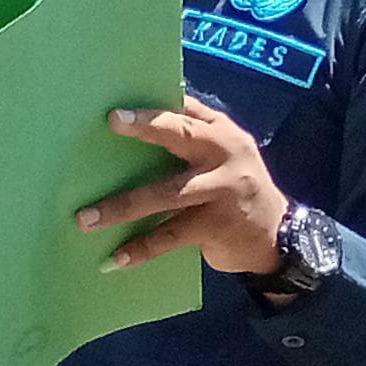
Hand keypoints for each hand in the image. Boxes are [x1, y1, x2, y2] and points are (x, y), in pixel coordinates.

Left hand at [76, 98, 287, 276]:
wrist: (280, 235)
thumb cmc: (234, 185)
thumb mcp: (225, 153)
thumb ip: (194, 131)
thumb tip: (142, 113)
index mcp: (223, 134)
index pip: (187, 112)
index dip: (155, 108)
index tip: (117, 109)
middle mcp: (225, 156)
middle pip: (182, 137)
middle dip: (148, 128)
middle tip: (112, 122)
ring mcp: (223, 191)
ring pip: (166, 194)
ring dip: (122, 207)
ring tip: (85, 219)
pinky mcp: (217, 226)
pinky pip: (171, 236)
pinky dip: (141, 248)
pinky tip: (114, 258)